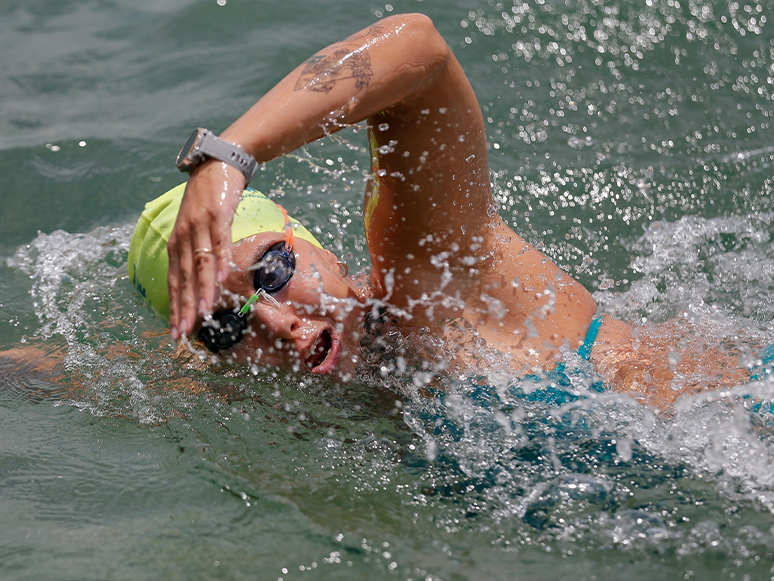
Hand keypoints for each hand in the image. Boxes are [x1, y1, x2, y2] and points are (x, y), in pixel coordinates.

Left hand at [167, 160, 244, 339]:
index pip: (174, 281)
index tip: (176, 331)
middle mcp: (184, 236)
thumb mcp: (196, 227)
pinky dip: (219, 263)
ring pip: (200, 264)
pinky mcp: (218, 216)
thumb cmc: (208, 199)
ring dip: (202, 291)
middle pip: (184, 278)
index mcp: (176, 243)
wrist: (218, 164)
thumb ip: (197, 251)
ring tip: (204, 313)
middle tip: (184, 332)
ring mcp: (200, 226)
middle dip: (184, 307)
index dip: (174, 307)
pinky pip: (219, 243)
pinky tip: (221, 280)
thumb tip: (204, 280)